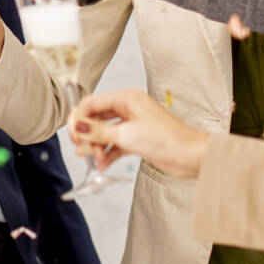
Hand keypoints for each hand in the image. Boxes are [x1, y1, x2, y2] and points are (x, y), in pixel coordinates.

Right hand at [68, 88, 208, 178]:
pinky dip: (108, 153)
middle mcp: (129, 108)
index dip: (79, 117)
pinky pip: (115, 144)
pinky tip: (102, 165)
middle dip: (87, 135)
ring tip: (95, 161)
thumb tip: (77, 125)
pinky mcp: (137, 138)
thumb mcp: (126, 135)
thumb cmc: (166, 140)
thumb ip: (98, 131)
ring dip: (97, 147)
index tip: (72, 134)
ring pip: (105, 132)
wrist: (191, 156)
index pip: (92, 102)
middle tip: (82, 150)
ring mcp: (133, 124)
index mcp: (127, 98)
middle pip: (97, 118)